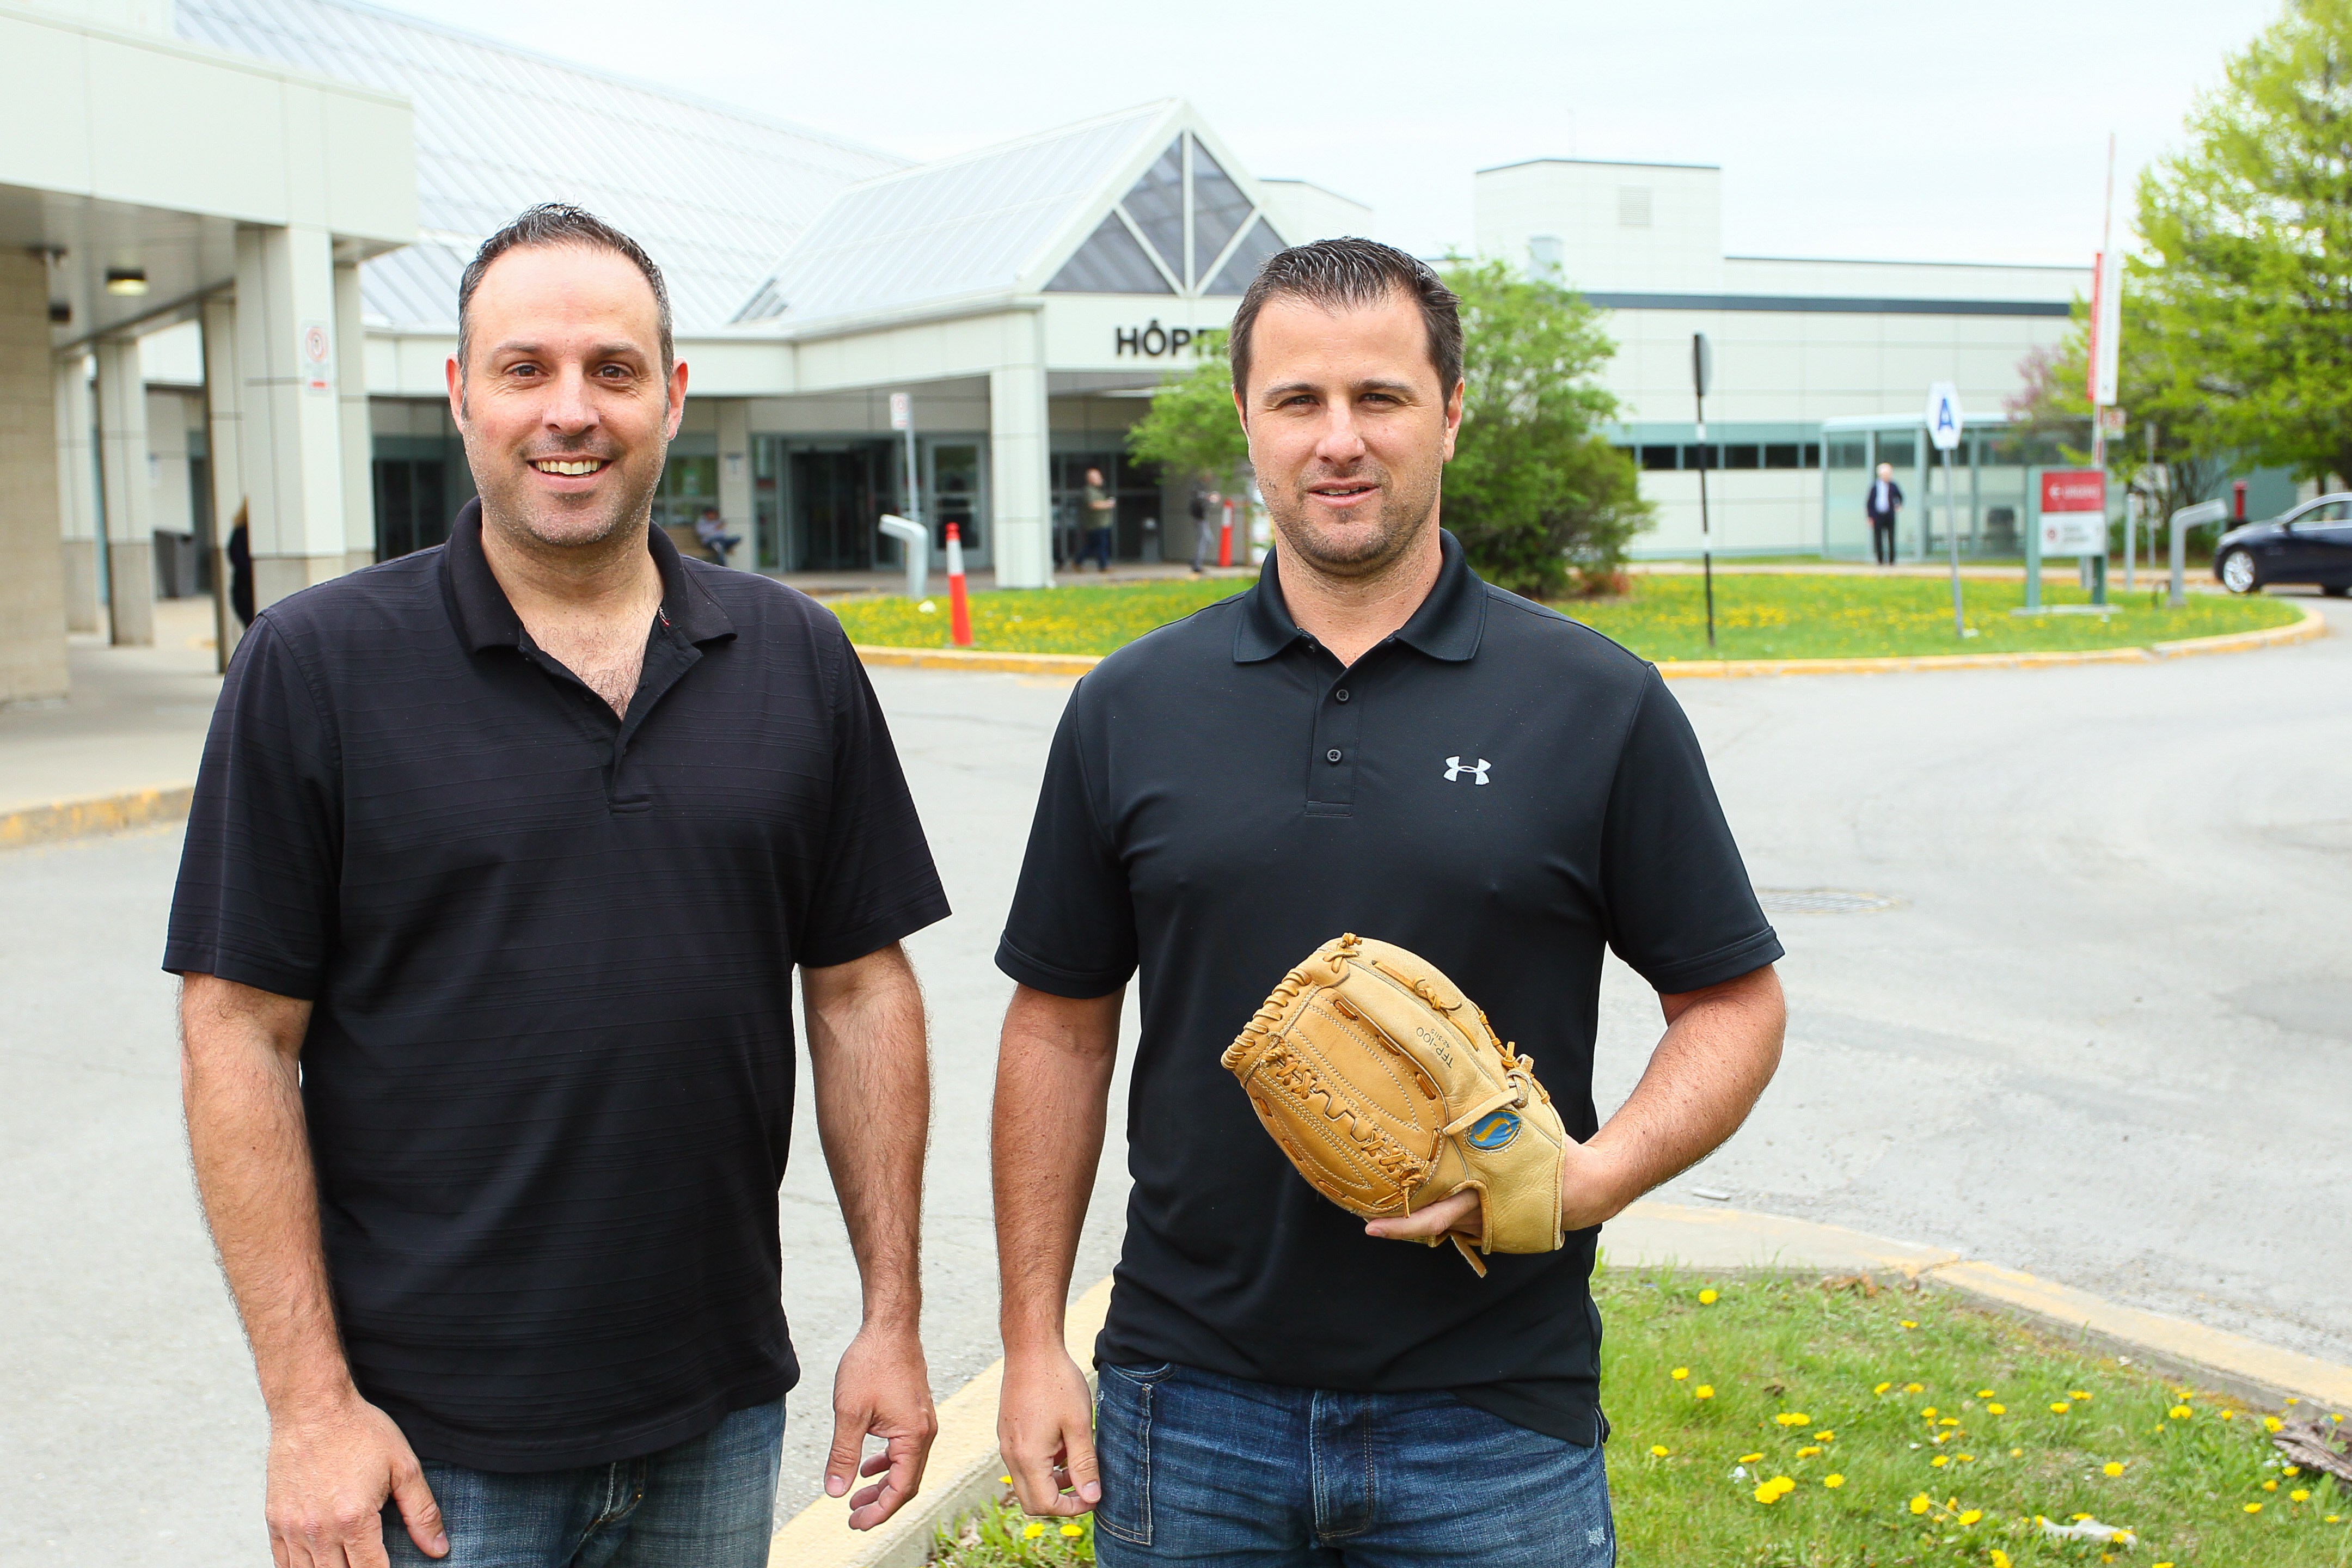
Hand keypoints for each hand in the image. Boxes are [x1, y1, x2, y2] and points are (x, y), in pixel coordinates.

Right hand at [265, 1391, 443, 1566]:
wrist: (312, 1407)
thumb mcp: (403, 1466)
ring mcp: (292, 1528)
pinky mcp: (274, 1520)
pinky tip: (318, 1563)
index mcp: (354, 1519)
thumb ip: (422, 1512)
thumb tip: (438, 1549)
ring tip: (348, 1561)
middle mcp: (319, 1530)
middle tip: (371, 1561)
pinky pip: (282, 1562)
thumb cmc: (359, 1431)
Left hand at [826, 1325, 936, 1530]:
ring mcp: (923, 1422)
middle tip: (853, 1517)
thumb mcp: (849, 1413)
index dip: (879, 1512)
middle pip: (906, 1482)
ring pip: (905, 1466)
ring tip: (856, 1497)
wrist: (889, 1327)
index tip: (856, 1524)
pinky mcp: (915, 1413)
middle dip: (880, 1503)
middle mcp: (925, 1432)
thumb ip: (843, 1455)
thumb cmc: (871, 1364)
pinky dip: (887, 1463)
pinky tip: (868, 1466)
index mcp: (913, 1436)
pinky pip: (904, 1449)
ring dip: (882, 1485)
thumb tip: (835, 1492)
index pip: (900, 1489)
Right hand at [996, 1345, 1098, 1517]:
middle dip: (1060, 1501)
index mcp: (1028, 1457)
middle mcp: (1011, 1455)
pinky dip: (1042, 1466)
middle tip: (1085, 1486)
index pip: (1046, 1505)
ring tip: (1075, 1460)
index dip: (1073, 1508)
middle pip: (1032, 1501)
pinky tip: (1061, 1443)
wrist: (1030, 1349)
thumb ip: (1084, 1464)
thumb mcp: (1078, 1424)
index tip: (1094, 1495)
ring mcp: (1006, 1444)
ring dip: (1051, 1483)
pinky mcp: (1007, 1433)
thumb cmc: (1056, 1382)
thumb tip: (1092, 1497)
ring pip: (1026, 1482)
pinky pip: (1022, 1464)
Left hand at [1363, 1139, 1631, 1245]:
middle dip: (1399, 1226)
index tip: (1368, 1228)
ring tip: (1396, 1196)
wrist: (1587, 1189)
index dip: (1399, 1225)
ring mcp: (1487, 1225)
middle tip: (1367, 1223)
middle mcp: (1479, 1215)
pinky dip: (1450, 1208)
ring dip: (1426, 1211)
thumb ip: (1489, 1116)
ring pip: (1447, 1222)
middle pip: (1430, 1226)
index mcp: (1479, 1192)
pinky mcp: (1496, 1227)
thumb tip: (1467, 1079)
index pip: (1432, 1217)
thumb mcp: (1518, 1129)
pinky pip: (1464, 1221)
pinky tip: (1438, 1194)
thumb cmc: (1551, 1153)